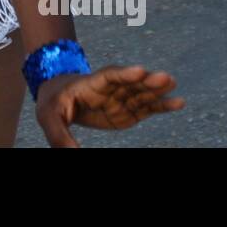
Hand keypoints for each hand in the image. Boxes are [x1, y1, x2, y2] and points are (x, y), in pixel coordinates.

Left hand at [35, 65, 184, 147]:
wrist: (58, 97)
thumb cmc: (53, 103)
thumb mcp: (48, 117)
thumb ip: (60, 136)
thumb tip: (74, 155)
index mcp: (90, 84)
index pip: (108, 76)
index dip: (124, 73)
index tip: (140, 70)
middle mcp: (109, 89)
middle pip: (130, 83)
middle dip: (147, 81)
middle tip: (165, 78)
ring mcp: (120, 99)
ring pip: (142, 93)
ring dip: (158, 90)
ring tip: (173, 84)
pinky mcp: (128, 111)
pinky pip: (147, 107)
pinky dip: (162, 105)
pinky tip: (178, 102)